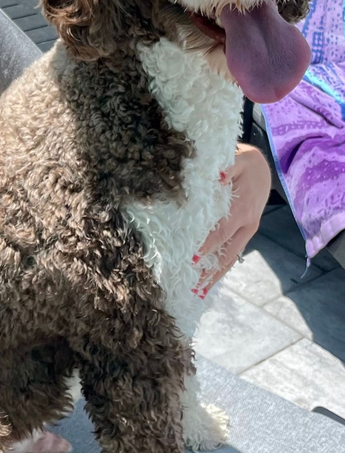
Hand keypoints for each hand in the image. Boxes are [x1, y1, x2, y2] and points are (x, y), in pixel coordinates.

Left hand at [195, 143, 270, 295]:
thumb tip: (216, 175)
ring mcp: (247, 232)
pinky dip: (221, 270)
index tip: (191, 258)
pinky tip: (207, 283)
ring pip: (230, 259)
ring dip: (214, 276)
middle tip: (190, 285)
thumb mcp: (237, 160)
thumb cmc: (243, 163)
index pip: (221, 231)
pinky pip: (232, 255)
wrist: (262, 169)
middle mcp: (247, 225)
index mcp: (242, 209)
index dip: (207, 245)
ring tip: (197, 292)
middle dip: (209, 269)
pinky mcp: (244, 235)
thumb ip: (227, 168)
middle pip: (226, 252)